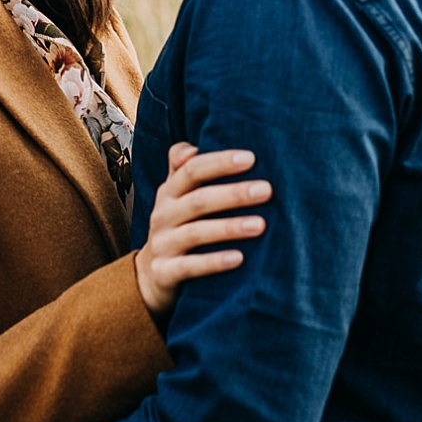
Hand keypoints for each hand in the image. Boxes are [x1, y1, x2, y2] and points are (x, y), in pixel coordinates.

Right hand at [134, 142, 270, 315]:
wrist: (154, 276)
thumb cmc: (180, 226)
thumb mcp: (178, 196)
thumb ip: (186, 169)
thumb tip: (195, 145)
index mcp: (170, 190)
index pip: (191, 169)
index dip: (219, 162)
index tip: (252, 158)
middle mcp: (163, 214)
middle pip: (198, 199)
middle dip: (233, 193)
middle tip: (267, 190)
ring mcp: (162, 244)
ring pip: (196, 233)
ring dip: (229, 227)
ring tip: (261, 225)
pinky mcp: (164, 272)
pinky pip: (190, 267)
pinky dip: (214, 262)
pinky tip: (240, 259)